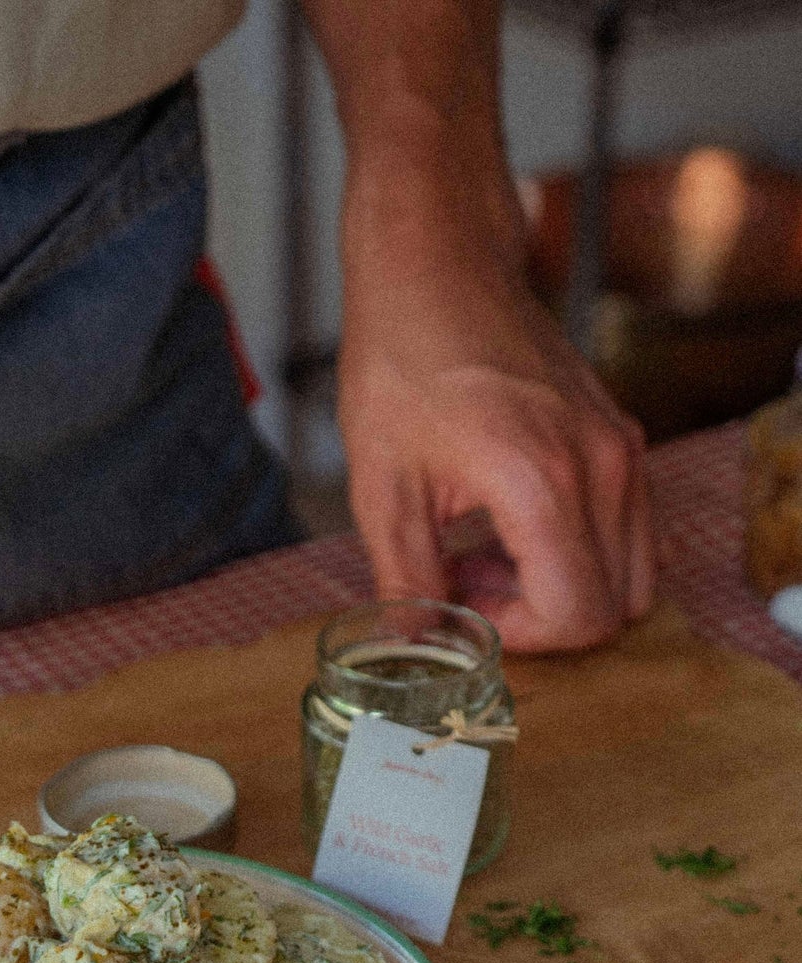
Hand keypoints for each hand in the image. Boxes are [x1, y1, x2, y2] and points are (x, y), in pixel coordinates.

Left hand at [338, 252, 653, 652]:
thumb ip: (406, 579)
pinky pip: (629, 531)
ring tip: (483, 556)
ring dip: (563, 587)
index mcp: (543, 482)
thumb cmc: (403, 360)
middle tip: (468, 583)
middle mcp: (603, 466)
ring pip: (631, 574)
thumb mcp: (382, 487)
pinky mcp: (621, 435)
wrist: (438, 265)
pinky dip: (580, 551)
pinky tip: (509, 528)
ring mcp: (622, 448)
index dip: (520, 636)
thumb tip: (416, 647)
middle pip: (615, 606)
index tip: (464, 605)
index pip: (578, 615)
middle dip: (540, 618)